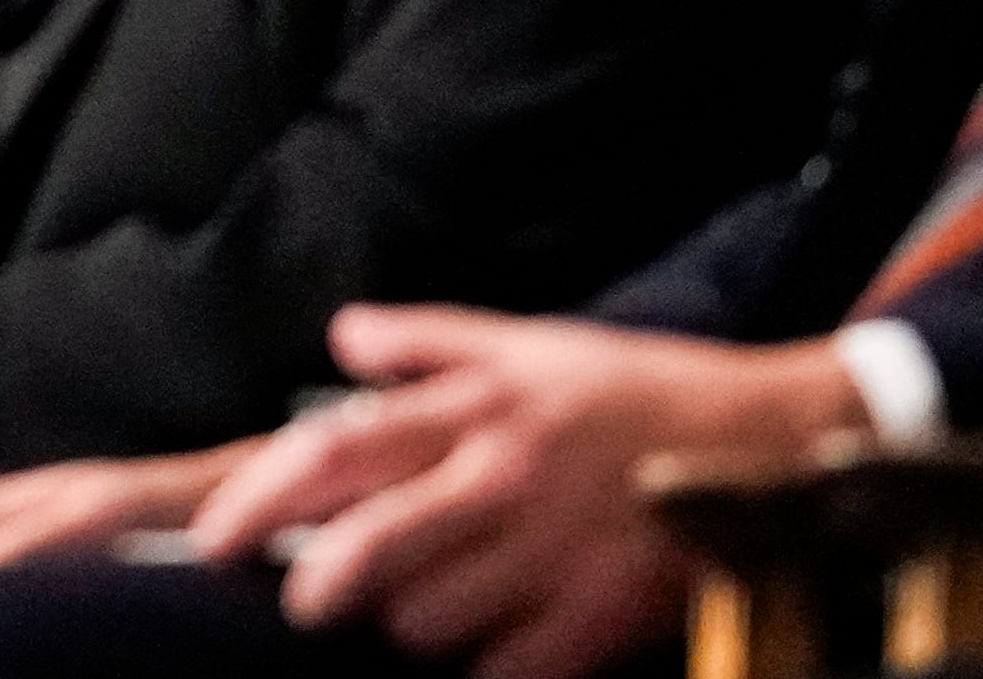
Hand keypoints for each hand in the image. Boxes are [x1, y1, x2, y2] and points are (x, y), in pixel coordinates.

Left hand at [189, 308, 866, 678]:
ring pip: (430, 622)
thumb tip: (340, 338)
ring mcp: (551, 555)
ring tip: (429, 605)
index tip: (215, 536)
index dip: (262, 498)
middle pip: (371, 551)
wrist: (767, 442)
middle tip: (308, 599)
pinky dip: (489, 663)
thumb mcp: (528, 342)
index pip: (336, 451)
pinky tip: (498, 641)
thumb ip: (426, 341)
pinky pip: (507, 667)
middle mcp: (501, 480)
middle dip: (322, 587)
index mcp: (476, 409)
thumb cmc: (634, 389)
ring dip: (412, 624)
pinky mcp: (601, 618)